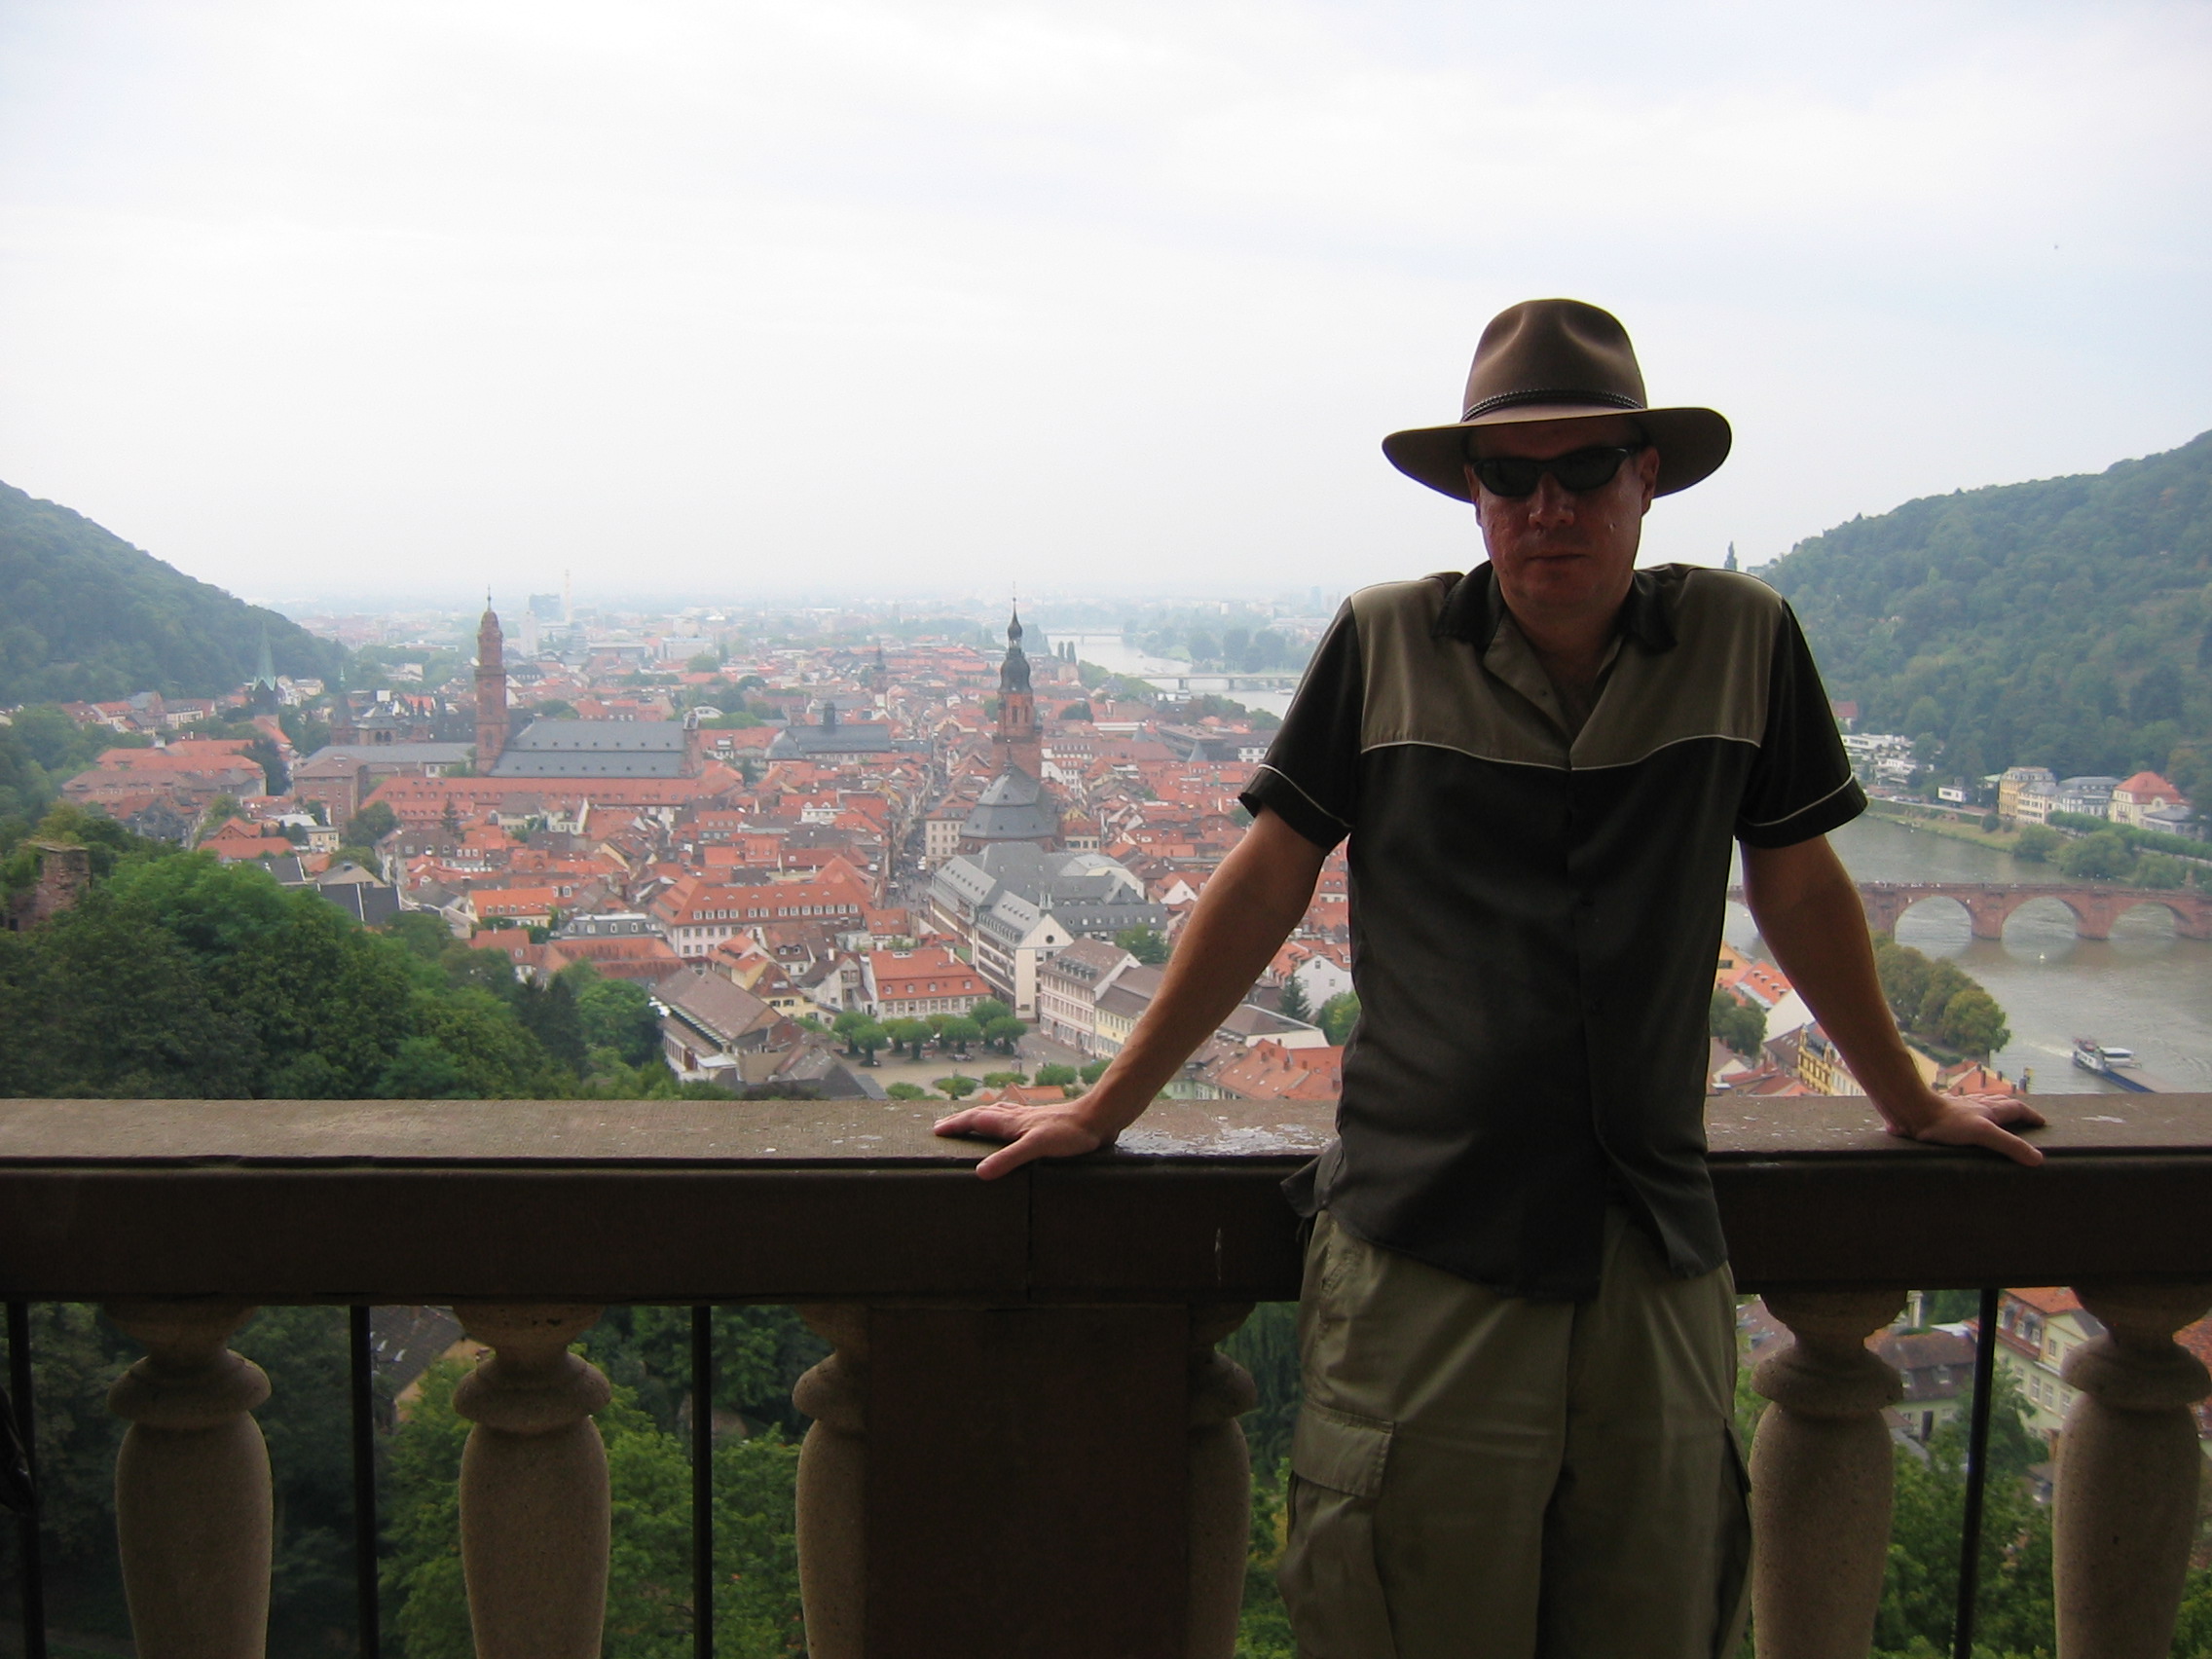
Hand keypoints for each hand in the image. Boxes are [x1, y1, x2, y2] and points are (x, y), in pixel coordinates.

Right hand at [932, 1103, 1112, 1179]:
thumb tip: (980, 1173)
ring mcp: (1030, 1119)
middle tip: (943, 1125)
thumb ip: (1009, 1159)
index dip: (955, 1125)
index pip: (975, 1120)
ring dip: (980, 1116)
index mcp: (1011, 1122)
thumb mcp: (1037, 1148)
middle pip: (982, 1114)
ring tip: (970, 1120)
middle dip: (961, 1119)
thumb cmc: (1070, 1133)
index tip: (936, 1130)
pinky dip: (1002, 1119)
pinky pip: (1013, 1118)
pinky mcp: (1044, 1123)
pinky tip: (1012, 1125)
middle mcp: (1017, 1117)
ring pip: (998, 1113)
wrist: (1098, 1118)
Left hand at [1886, 1091, 2046, 1166]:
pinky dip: (1971, 1118)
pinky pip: (1963, 1114)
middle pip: (2001, 1104)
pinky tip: (1964, 1124)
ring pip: (1981, 1107)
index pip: (2016, 1108)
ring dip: (1993, 1112)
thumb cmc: (1945, 1122)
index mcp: (1989, 1109)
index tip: (2041, 1122)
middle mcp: (1976, 1106)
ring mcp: (1959, 1109)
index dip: (2030, 1115)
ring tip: (1998, 1121)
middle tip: (2024, 1120)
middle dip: (2015, 1111)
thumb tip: (2038, 1159)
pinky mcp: (1943, 1115)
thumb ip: (2009, 1145)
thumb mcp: (1982, 1134)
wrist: (1911, 1111)